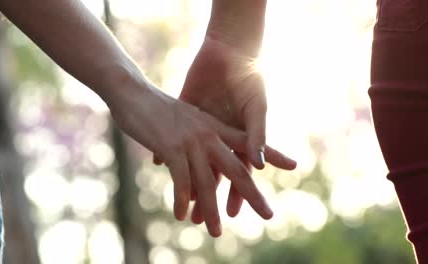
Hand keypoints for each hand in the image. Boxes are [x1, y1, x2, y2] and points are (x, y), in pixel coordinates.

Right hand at [107, 81, 274, 236]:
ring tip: (217, 232)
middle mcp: (208, 135)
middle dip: (252, 194)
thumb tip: (197, 157)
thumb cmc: (156, 108)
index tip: (294, 164)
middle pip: (236, 168)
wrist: (132, 92)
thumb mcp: (183, 121)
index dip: (272, 154)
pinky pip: (182, 179)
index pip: (248, 142)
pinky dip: (181, 199)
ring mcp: (191, 141)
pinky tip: (181, 215)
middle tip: (268, 214)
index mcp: (214, 127)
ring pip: (208, 181)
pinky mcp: (172, 147)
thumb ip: (194, 139)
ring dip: (212, 209)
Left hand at [177, 36, 296, 221]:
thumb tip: (258, 164)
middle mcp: (218, 137)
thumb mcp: (256, 107)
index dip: (238, 192)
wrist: (226, 51)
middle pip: (214, 173)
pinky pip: (172, 137)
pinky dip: (165, 150)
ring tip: (180, 204)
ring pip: (193, 162)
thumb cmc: (247, 77)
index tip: (235, 213)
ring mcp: (199, 127)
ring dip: (187, 182)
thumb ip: (257, 134)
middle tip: (205, 223)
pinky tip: (156, 164)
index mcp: (238, 138)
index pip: (239, 172)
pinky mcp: (183, 113)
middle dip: (211, 197)